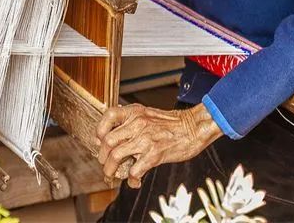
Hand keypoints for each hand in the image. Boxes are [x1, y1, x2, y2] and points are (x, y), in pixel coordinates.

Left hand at [95, 103, 222, 187]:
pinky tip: (135, 180)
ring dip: (111, 170)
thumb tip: (115, 137)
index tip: (101, 141)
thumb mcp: (149, 114)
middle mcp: (138, 124)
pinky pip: (134, 170)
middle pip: (107, 141)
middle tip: (106, 164)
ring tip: (114, 175)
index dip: (100, 131)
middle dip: (103, 157)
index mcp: (135, 112)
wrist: (194, 128)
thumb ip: (132, 122)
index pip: (108, 116)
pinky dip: (131, 179)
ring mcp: (145, 139)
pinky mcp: (154, 154)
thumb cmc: (173, 124)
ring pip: (115, 156)